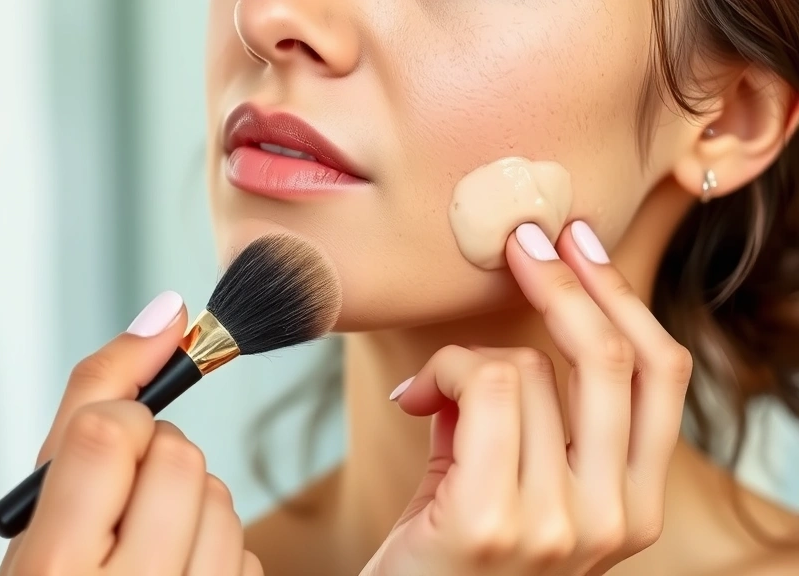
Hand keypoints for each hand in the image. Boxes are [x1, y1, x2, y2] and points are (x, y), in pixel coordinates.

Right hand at [0, 291, 263, 575]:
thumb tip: (168, 310)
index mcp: (50, 568)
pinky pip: (250, 553)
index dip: (118, 422)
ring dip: (194, 506)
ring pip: (223, 500)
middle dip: (157, 463)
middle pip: (181, 458)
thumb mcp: (40, 506)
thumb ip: (91, 401)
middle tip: (124, 505)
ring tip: (148, 547)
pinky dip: (219, 553)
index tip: (113, 442)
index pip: (110, 431)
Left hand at [362, 222, 692, 575]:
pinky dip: (444, 370)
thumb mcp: (513, 484)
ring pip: (526, 367)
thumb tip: (507, 328)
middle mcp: (612, 518)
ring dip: (465, 360)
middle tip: (520, 239)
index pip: (660, 376)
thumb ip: (530, 417)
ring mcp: (558, 524)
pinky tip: (412, 400)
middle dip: (564, 279)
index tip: (582, 243)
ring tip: (428, 396)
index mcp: (633, 506)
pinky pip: (485, 384)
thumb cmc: (448, 552)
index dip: (623, 296)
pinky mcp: (492, 518)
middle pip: (611, 357)